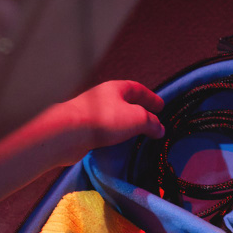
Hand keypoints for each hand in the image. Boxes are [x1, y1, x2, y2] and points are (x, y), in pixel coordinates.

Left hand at [43, 80, 165, 165]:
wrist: (70, 133)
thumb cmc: (104, 119)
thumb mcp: (137, 118)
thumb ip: (151, 122)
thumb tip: (160, 129)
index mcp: (115, 88)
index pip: (137, 89)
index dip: (151, 97)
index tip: (161, 107)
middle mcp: (103, 97)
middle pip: (125, 102)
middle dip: (139, 110)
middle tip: (151, 120)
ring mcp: (93, 113)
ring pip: (115, 116)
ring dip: (127, 124)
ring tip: (137, 135)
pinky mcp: (85, 128)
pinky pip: (106, 130)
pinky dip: (116, 135)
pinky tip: (120, 144)